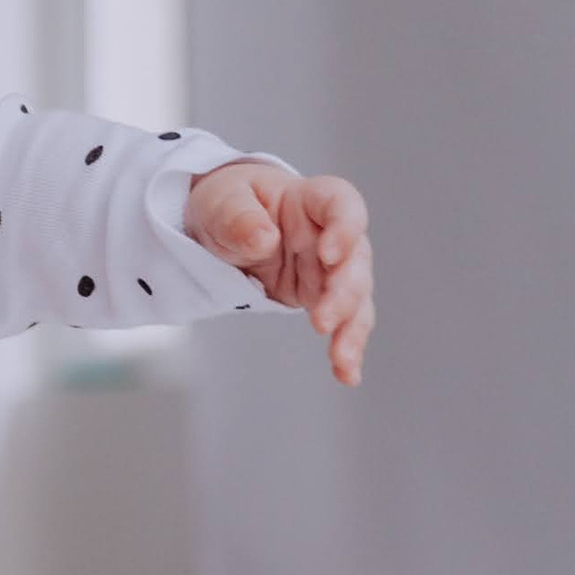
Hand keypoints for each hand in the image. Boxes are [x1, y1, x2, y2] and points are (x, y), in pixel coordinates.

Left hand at [185, 161, 374, 382]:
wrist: (221, 226)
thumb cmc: (227, 203)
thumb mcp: (219, 202)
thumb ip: (238, 217)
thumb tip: (265, 240)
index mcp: (309, 199)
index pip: (341, 205)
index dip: (345, 228)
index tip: (329, 254)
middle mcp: (329, 234)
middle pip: (355, 260)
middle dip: (345, 293)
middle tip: (323, 322)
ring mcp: (328, 269)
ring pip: (356, 298)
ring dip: (352, 330)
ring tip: (343, 361)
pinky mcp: (319, 297)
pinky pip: (341, 323)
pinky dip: (346, 348)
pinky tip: (347, 375)